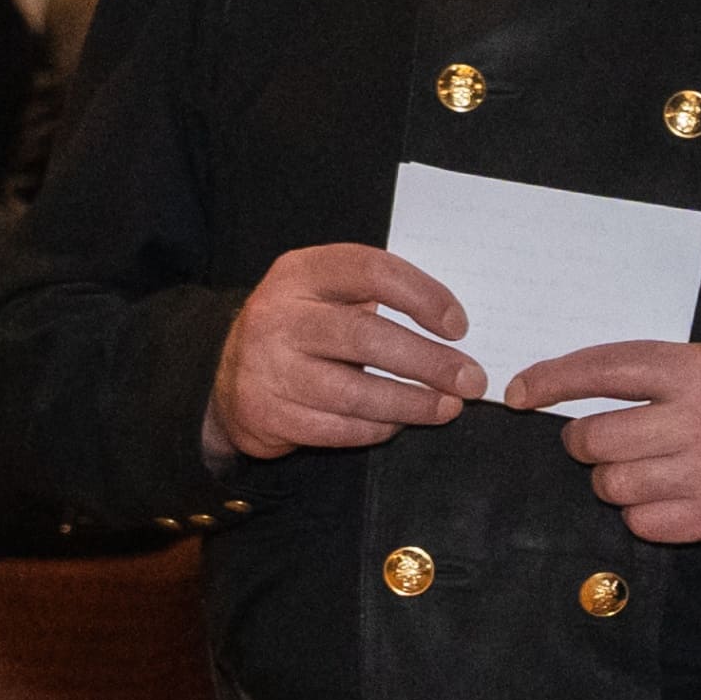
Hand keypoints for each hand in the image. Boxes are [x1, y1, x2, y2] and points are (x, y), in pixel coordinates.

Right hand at [207, 244, 482, 461]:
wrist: (229, 375)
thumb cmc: (303, 328)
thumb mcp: (326, 293)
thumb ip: (377, 296)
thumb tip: (455, 328)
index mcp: (300, 272)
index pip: (371, 271)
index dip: (422, 296)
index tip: (458, 326)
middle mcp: (279, 316)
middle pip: (367, 337)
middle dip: (429, 362)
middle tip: (471, 379)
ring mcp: (268, 368)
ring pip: (354, 392)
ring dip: (412, 404)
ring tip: (449, 407)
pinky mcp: (267, 414)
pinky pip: (338, 428)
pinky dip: (378, 428)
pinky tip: (400, 422)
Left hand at [511, 339, 700, 548]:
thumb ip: (640, 373)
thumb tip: (544, 388)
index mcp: (696, 371)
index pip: (604, 371)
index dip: (553, 381)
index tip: (518, 393)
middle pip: (595, 438)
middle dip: (586, 443)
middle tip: (605, 442)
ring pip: (611, 484)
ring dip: (613, 480)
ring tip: (644, 470)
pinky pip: (638, 521)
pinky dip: (641, 513)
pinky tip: (668, 496)